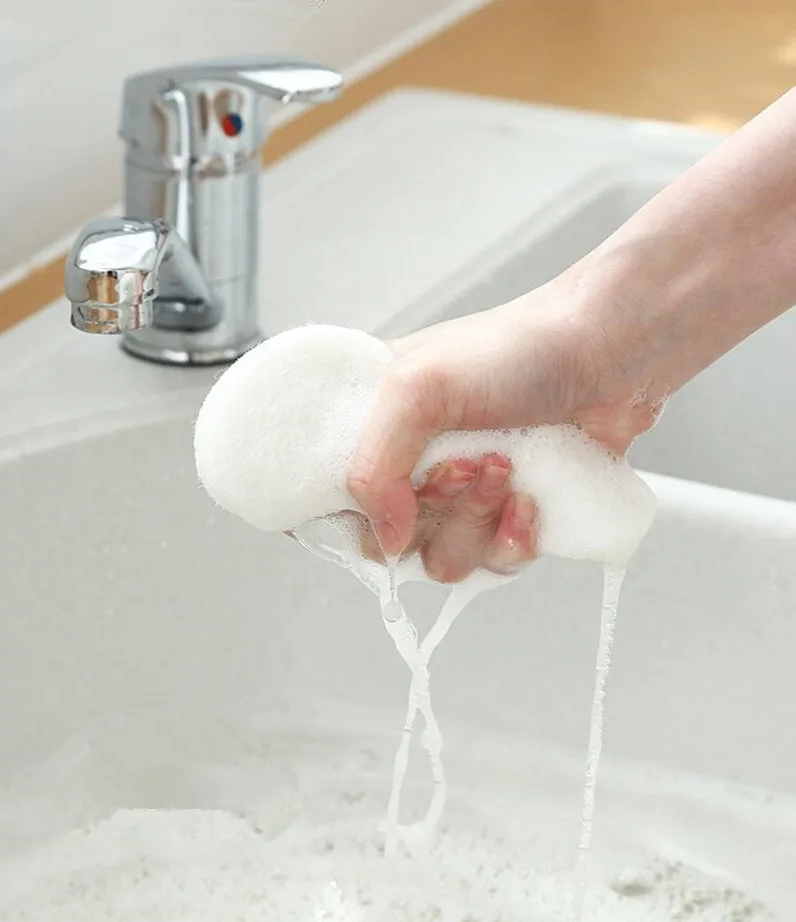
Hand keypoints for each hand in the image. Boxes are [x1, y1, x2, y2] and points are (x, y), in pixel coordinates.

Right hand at [348, 270, 661, 582]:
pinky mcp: (511, 514)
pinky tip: (532, 499)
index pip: (332, 497)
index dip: (355, 512)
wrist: (610, 353)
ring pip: (443, 559)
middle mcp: (415, 463)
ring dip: (477, 522)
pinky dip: (515, 538)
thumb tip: (383, 539)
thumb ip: (374, 468)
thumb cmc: (518, 349)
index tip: (390, 498)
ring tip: (507, 471)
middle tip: (465, 466)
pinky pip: (495, 563)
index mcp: (377, 427)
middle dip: (433, 512)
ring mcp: (465, 493)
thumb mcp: (418, 390)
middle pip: (390, 541)